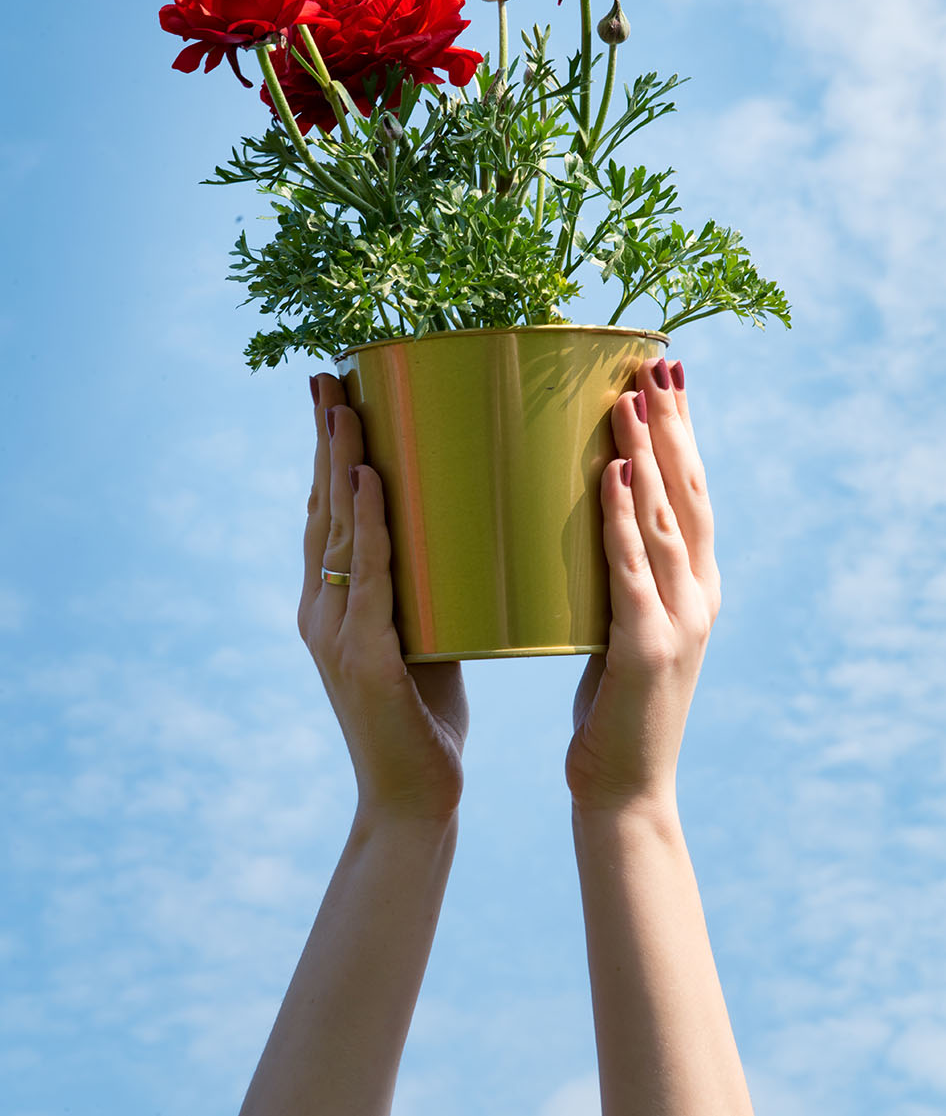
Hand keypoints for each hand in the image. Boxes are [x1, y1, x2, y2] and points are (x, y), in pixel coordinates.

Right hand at [297, 373, 468, 824]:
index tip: (334, 394)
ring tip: (345, 407)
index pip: (326, 513)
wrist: (415, 802)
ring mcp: (335, 635)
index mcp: (332, 603)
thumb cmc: (426, 714)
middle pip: (321, 508)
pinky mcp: (362, 661)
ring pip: (336, 532)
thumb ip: (424, 584)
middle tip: (327, 377)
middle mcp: (321, 610)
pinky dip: (370, 526)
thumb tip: (462, 526)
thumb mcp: (423, 631)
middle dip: (324, 440)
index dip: (327, 454)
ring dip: (340, 464)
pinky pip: (368, 579)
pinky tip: (373, 482)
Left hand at [566, 358, 721, 814]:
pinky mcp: (647, 649)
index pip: (694, 492)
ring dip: (649, 452)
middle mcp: (700, 594)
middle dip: (673, 423)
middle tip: (655, 361)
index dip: (684, 431)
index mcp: (696, 587)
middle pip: (689, 490)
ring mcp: (680, 621)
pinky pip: (631, 568)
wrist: (624, 792)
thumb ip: (616, 580)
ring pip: (666, 517)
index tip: (666, 374)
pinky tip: (614, 473)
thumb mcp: (621, 630)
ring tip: (630, 395)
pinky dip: (624, 516)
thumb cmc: (610, 711)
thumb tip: (582, 522)